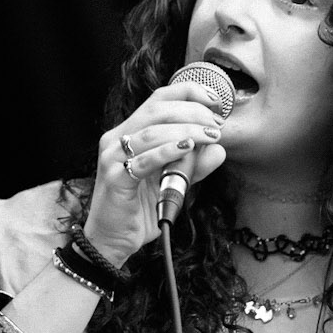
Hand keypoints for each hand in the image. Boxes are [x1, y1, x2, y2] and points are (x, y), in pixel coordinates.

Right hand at [84, 80, 228, 265]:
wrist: (113, 240)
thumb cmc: (139, 209)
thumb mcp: (173, 182)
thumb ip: (194, 166)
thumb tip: (220, 150)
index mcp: (129, 132)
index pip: (158, 98)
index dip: (188, 93)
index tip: (214, 101)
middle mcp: (117, 138)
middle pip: (156, 109)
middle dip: (192, 111)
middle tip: (215, 124)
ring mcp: (113, 157)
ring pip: (152, 132)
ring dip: (187, 130)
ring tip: (210, 135)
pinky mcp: (115, 178)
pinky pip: (144, 160)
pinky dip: (168, 151)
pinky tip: (187, 148)